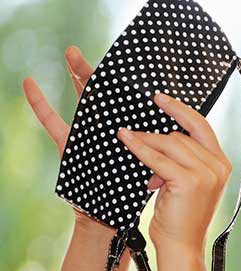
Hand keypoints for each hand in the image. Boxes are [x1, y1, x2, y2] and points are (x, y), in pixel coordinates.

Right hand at [22, 45, 168, 231]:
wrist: (112, 219)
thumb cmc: (134, 191)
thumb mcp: (152, 162)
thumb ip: (158, 143)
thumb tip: (179, 123)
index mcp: (130, 131)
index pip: (132, 103)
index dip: (132, 87)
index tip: (135, 68)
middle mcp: (108, 130)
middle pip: (108, 96)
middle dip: (100, 73)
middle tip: (92, 49)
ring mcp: (88, 136)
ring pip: (84, 101)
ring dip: (76, 77)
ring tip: (72, 54)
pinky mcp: (70, 147)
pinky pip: (52, 124)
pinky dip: (39, 104)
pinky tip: (30, 84)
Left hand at [116, 93, 231, 252]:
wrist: (181, 247)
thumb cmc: (180, 218)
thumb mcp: (187, 183)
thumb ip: (184, 160)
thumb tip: (162, 137)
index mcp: (222, 164)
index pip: (202, 127)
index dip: (180, 110)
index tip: (160, 98)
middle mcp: (218, 166)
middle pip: (182, 134)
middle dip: (155, 133)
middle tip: (132, 130)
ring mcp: (206, 174)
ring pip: (170, 143)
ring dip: (145, 141)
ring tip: (127, 140)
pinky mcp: (189, 181)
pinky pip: (158, 157)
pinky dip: (140, 148)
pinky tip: (127, 140)